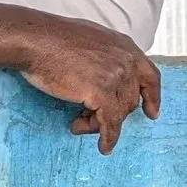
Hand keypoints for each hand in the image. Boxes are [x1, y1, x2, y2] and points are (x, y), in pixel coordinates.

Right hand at [0, 4, 160, 154]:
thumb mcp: (89, 39)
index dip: (152, 96)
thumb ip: (104, 56)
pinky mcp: (102, 92)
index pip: (149, 74)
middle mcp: (124, 59)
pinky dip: (108, 138)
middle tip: (88, 119)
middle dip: (112, 113)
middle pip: (130, 98)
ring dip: (100, 124)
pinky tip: (103, 147)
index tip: (151, 112)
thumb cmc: (51, 39)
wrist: (34, 40)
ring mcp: (115, 75)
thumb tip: (105, 77)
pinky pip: (111, 123)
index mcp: (122, 45)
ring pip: (119, 113)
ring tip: (79, 124)